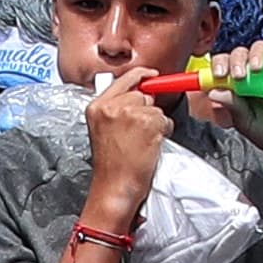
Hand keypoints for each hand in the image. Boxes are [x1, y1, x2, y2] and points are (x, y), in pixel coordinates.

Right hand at [80, 74, 165, 235]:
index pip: (124, 79)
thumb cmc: (111, 166)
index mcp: (97, 106)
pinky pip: (165, 120)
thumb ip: (116, 110)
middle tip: (139, 132)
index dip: (141, 76)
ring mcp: (130, 112)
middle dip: (147, 109)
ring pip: (155, 108)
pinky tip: (149, 146)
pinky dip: (163, 132)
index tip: (152, 75)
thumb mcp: (103, 130)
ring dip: (156, 123)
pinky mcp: (148, 123)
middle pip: (142, 94)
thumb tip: (140, 97)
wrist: (115, 187)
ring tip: (142, 142)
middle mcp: (112, 106)